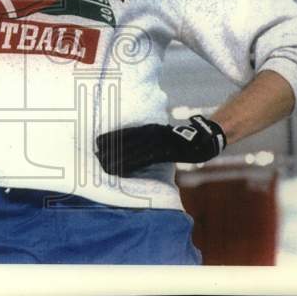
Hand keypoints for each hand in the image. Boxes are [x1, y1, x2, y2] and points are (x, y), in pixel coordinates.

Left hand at [94, 115, 225, 175]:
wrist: (201, 141)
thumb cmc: (180, 141)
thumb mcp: (162, 135)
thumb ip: (149, 139)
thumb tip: (134, 148)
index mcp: (150, 128)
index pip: (127, 132)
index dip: (111, 137)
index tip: (97, 142)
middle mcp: (152, 132)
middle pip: (127, 140)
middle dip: (110, 147)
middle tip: (95, 153)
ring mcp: (158, 141)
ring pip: (134, 149)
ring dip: (118, 156)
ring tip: (104, 163)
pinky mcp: (165, 151)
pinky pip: (145, 158)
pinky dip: (133, 163)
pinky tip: (124, 167)